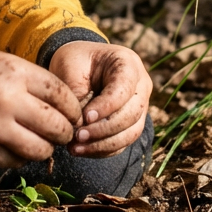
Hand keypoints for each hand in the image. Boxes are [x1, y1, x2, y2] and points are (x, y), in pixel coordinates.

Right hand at [0, 44, 81, 166]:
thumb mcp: (1, 61)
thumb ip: (32, 82)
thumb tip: (66, 110)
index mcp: (14, 72)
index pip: (62, 95)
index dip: (73, 108)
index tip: (73, 114)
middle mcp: (6, 100)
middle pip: (56, 126)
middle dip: (65, 132)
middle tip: (62, 132)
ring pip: (40, 150)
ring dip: (46, 148)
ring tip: (41, 141)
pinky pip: (16, 162)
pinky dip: (22, 156)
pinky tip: (16, 144)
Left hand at [49, 41, 151, 157]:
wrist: (79, 63)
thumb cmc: (75, 61)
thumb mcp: (71, 67)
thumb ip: (77, 94)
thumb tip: (78, 128)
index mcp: (127, 63)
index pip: (124, 89)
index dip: (106, 106)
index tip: (85, 117)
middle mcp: (140, 85)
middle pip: (131, 114)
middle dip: (104, 129)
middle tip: (77, 136)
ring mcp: (140, 106)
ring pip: (131, 133)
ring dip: (103, 144)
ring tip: (75, 148)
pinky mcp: (132, 124)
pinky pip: (123, 142)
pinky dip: (103, 149)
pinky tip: (81, 150)